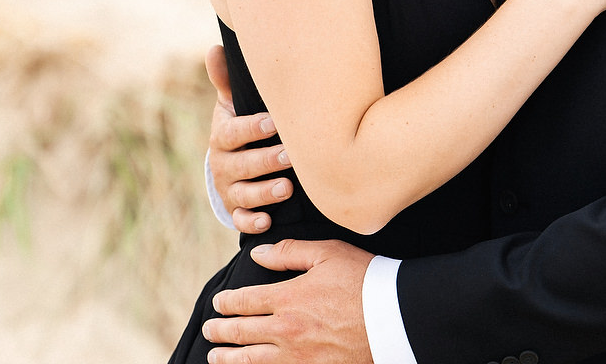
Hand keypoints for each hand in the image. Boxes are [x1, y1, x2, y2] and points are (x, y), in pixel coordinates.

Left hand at [202, 239, 372, 363]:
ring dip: (230, 359)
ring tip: (216, 357)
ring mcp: (298, 357)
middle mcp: (287, 331)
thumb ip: (289, 253)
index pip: (244, 302)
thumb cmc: (364, 280)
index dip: (226, 303)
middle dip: (221, 332)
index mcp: (288, 298)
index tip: (217, 303)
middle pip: (242, 333)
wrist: (395, 318)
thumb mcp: (328, 254)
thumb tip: (256, 255)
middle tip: (209, 331)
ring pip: (252, 361)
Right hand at [207, 45, 293, 232]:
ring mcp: (229, 189)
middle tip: (290, 156)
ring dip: (264, 193)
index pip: (232, 133)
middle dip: (265, 161)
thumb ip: (227, 81)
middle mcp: (223, 164)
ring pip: (243, 194)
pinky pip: (241, 220)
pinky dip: (252, 222)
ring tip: (287, 188)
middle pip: (241, 165)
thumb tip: (214, 48)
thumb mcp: (232, 105)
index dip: (251, 128)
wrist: (232, 163)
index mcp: (223, 136)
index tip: (274, 122)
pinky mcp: (236, 210)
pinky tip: (267, 221)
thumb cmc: (240, 127)